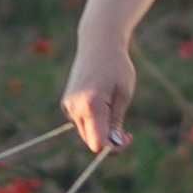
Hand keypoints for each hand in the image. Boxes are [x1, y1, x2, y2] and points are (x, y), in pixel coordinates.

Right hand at [62, 37, 136, 154]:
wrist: (98, 44)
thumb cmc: (116, 66)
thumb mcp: (123, 94)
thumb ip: (116, 122)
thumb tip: (112, 145)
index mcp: (91, 104)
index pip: (97, 143)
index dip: (113, 148)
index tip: (127, 138)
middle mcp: (75, 107)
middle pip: (91, 141)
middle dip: (109, 140)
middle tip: (127, 132)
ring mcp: (67, 106)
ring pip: (86, 134)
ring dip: (101, 131)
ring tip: (114, 111)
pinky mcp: (66, 105)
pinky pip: (81, 124)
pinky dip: (93, 122)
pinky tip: (102, 104)